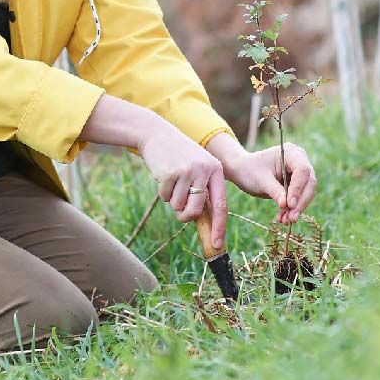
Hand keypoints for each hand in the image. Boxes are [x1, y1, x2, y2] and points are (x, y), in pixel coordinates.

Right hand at [79, 95, 228, 247]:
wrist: (158, 135)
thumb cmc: (181, 158)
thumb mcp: (199, 169)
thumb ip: (205, 193)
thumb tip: (208, 225)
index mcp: (216, 170)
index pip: (221, 205)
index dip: (219, 227)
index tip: (216, 244)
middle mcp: (204, 170)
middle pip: (196, 210)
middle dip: (186, 216)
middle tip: (181, 212)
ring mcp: (186, 171)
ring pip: (178, 206)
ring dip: (172, 201)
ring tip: (173, 183)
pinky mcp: (169, 173)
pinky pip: (165, 198)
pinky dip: (163, 193)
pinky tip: (164, 177)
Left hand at [208, 136, 316, 224]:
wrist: (243, 171)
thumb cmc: (250, 170)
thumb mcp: (261, 180)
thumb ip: (275, 191)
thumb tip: (286, 205)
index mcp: (291, 153)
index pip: (302, 170)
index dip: (298, 188)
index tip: (290, 204)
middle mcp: (299, 161)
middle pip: (308, 183)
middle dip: (300, 202)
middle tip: (291, 218)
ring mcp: (299, 173)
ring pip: (306, 193)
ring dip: (297, 209)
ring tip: (285, 221)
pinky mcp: (297, 185)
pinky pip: (299, 198)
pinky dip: (292, 209)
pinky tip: (282, 218)